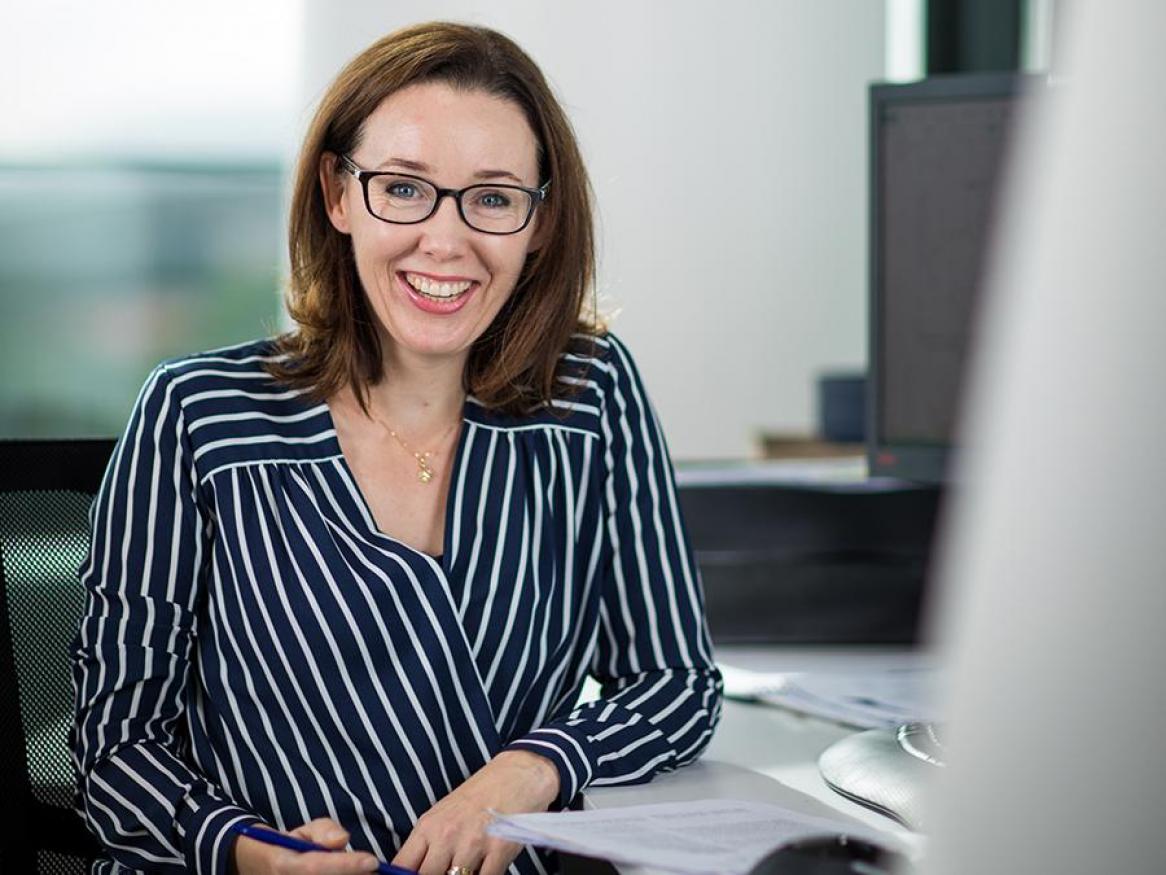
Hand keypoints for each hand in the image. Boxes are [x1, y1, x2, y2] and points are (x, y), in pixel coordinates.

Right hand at [232, 817, 380, 873]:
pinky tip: (353, 874)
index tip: (372, 860)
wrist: (264, 870)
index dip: (345, 865)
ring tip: (358, 869)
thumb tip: (341, 840)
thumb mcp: (303, 832)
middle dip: (353, 874)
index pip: (314, 868)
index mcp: (283, 865)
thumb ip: (324, 831)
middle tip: (369, 866)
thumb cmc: (292, 849)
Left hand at [392, 750, 559, 874]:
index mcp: (428, 826)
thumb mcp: (442, 815)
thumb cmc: (478, 797)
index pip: (402, 866)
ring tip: (469, 865)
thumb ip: (427, 845)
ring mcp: (473, 844)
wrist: (515, 776)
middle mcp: (447, 835)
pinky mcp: (499, 850)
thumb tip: (415, 872)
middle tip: (447, 871)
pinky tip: (485, 867)